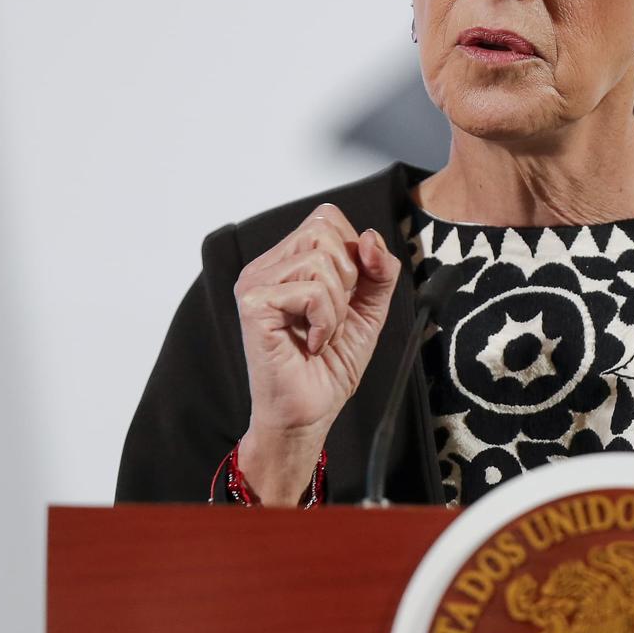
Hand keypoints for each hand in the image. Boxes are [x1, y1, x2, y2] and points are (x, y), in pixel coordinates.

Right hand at [232, 204, 401, 498]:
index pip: (327, 218)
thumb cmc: (328, 367)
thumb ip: (378, 271)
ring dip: (336, 305)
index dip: (353, 253)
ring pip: (320, 259)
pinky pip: (310, 290)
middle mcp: (267, 267)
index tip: (347, 296)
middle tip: (333, 317)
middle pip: (325, 229)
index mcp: (288, 262)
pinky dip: (325, 320)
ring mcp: (256, 284)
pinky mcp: (255, 306)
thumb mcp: (369, 310)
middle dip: (347, 277)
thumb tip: (370, 237)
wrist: (308, 414)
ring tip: (322, 333)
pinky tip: (312, 342)